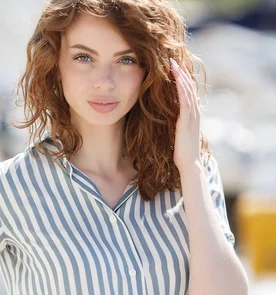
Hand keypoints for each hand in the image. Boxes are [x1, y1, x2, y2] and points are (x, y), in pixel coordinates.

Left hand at [169, 57, 201, 171]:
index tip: (175, 67)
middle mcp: (194, 112)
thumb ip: (178, 121)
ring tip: (173, 64)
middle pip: (188, 87)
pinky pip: (185, 100)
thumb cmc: (181, 150)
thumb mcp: (179, 132)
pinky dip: (182, 88)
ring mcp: (192, 115)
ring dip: (180, 76)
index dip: (182, 78)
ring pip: (187, 91)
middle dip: (181, 73)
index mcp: (192, 114)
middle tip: (173, 59)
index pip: (188, 92)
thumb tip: (174, 114)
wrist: (188, 163)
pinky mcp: (187, 120)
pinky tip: (177, 79)